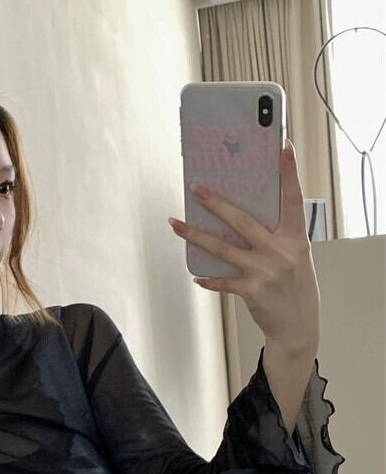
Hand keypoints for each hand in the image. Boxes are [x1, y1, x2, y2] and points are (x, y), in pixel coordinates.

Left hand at [168, 138, 319, 352]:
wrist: (297, 326)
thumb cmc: (295, 286)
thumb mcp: (296, 256)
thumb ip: (277, 236)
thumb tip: (240, 217)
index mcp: (297, 238)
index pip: (293, 199)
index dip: (289, 173)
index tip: (283, 147)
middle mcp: (281, 251)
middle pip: (243, 221)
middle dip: (217, 203)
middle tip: (197, 188)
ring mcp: (265, 271)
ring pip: (223, 248)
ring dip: (196, 235)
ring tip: (176, 224)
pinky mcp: (251, 290)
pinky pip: (223, 280)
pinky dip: (209, 278)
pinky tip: (196, 275)